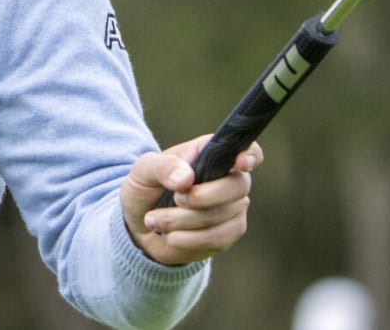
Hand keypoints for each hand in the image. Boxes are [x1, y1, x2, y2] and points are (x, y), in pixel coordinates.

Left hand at [119, 134, 261, 264]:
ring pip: (221, 215)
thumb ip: (163, 166)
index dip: (250, 156)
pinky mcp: (228, 234)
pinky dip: (187, 239)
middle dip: (201, 196)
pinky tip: (170, 235)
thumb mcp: (144, 170)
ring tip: (156, 220)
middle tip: (174, 198)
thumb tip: (186, 178)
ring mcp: (233, 208)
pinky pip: (217, 238)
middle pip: (238, 186)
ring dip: (182, 220)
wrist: (140, 225)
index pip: (249, 151)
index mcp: (212, 154)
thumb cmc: (146, 188)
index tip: (240, 163)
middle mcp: (230, 179)